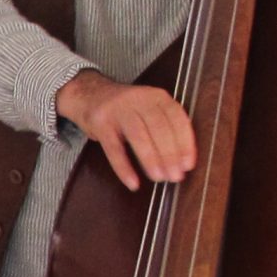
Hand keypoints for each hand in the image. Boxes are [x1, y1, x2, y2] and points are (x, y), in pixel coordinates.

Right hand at [56, 70, 195, 189]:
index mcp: (156, 96)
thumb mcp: (149, 109)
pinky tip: (133, 182)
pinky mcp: (100, 123)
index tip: (188, 165)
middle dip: (169, 155)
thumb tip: (182, 162)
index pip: (177, 119)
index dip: (185, 143)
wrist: (88, 94)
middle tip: (174, 176)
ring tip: (158, 178)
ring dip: (150, 159)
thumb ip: (166, 127)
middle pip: (159, 127)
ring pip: (138, 136)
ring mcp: (118, 109)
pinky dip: (124, 167)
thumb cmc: (125, 109)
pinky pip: (113, 148)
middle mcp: (139, 99)